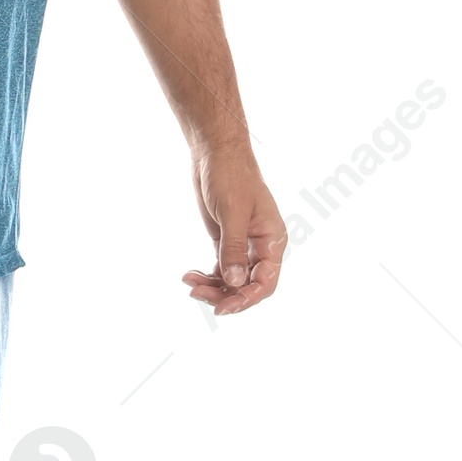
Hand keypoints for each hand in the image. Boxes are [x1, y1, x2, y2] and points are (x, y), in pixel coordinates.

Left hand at [183, 146, 285, 316]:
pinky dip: (207, 276)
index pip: (266, 282)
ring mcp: (244, 244)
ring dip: (212, 287)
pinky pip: (222, 269)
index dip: (246, 299)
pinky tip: (190, 275)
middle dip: (224, 295)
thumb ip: (234, 248)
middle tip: (196, 293)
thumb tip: (236, 282)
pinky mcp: (227, 240)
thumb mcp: (232, 212)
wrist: (216, 152)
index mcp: (272, 239)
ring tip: (189, 283)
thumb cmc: (230, 175)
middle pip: (248, 285)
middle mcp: (261, 246)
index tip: (222, 308)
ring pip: (233, 280)